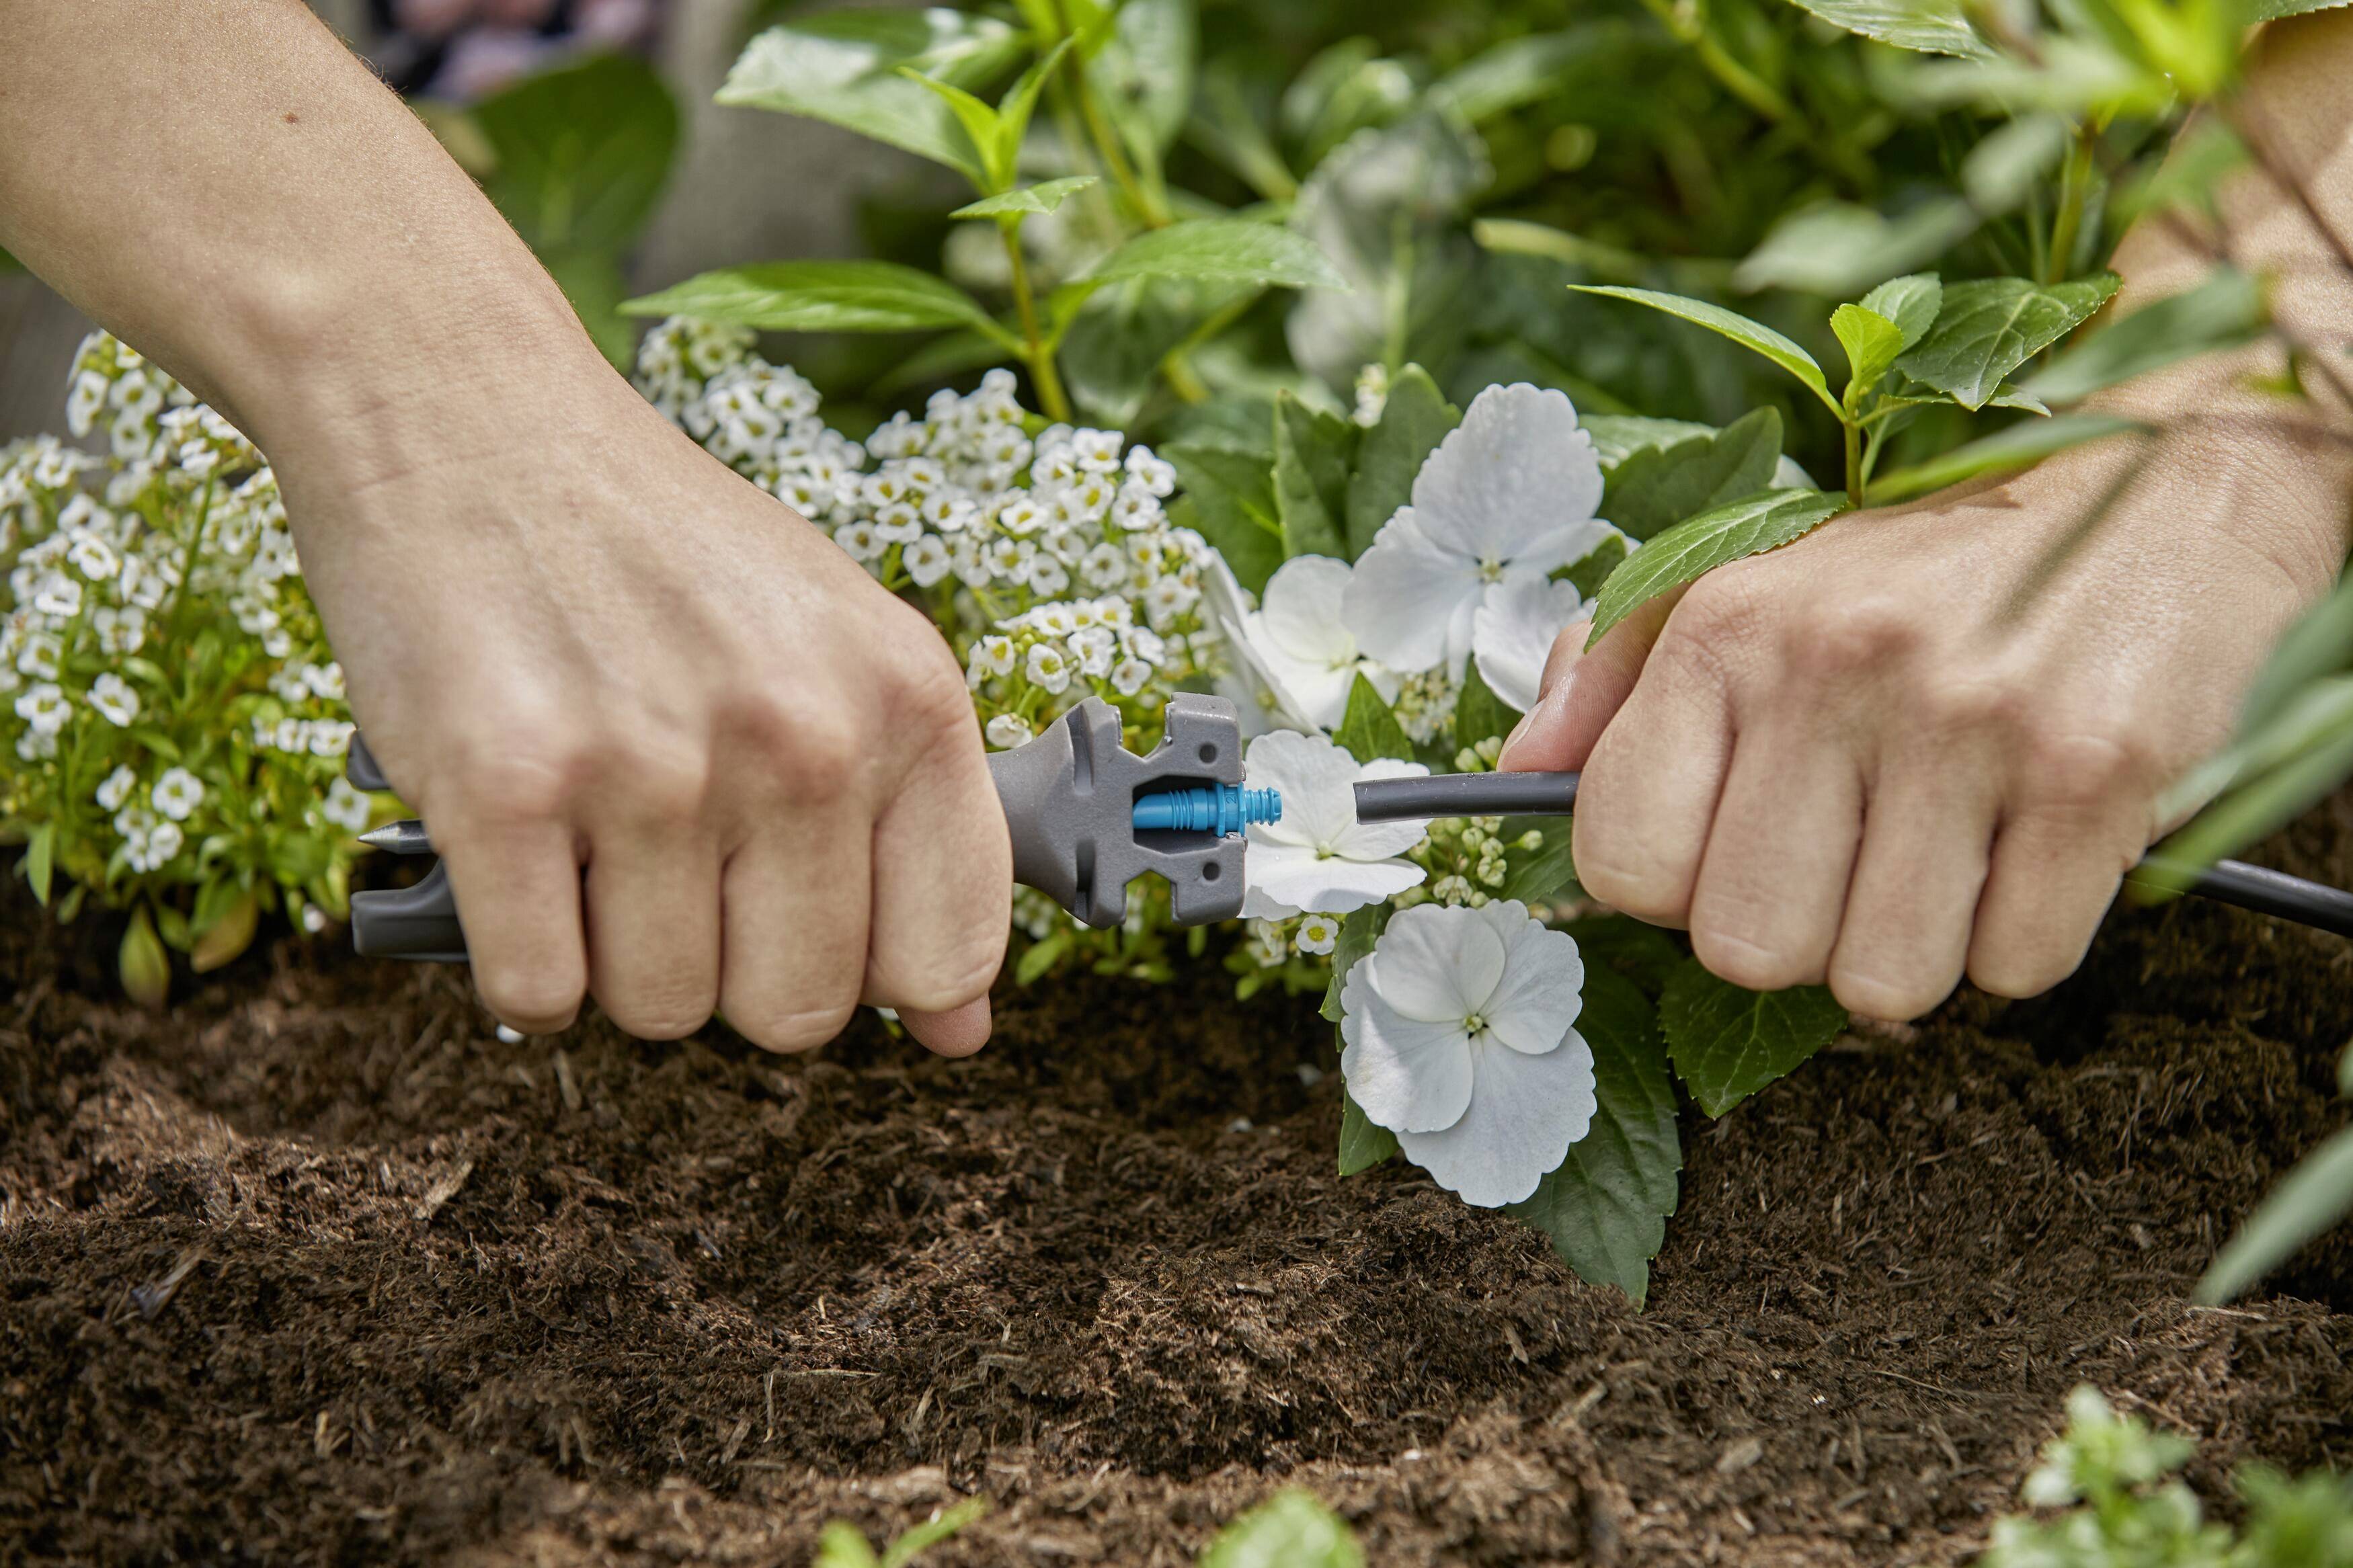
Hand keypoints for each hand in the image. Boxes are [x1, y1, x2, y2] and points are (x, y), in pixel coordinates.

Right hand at [275, 341, 1010, 1054]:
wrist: (469, 416)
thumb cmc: (658, 548)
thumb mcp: (837, 647)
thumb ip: (914, 825)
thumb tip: (960, 1030)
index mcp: (907, 700)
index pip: (944, 954)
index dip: (873, 971)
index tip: (812, 923)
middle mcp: (801, 736)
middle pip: (797, 1011)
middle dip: (732, 967)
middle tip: (679, 858)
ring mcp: (655, 766)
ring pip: (662, 1010)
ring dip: (617, 952)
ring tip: (595, 823)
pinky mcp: (506, 789)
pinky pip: (540, 995)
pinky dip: (519, 953)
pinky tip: (522, 849)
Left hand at [1500, 421, 2347, 1019]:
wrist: (2166, 476)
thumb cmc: (1928, 565)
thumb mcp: (1748, 581)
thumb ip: (1616, 674)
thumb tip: (1522, 767)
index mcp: (1729, 628)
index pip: (1620, 861)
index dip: (1671, 886)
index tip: (1730, 842)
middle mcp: (1836, 667)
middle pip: (1744, 947)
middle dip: (1796, 929)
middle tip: (1852, 849)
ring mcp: (1971, 721)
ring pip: (1879, 983)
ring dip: (1911, 944)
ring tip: (1944, 840)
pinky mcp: (2099, 772)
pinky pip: (2014, 968)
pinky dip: (2020, 935)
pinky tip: (2027, 842)